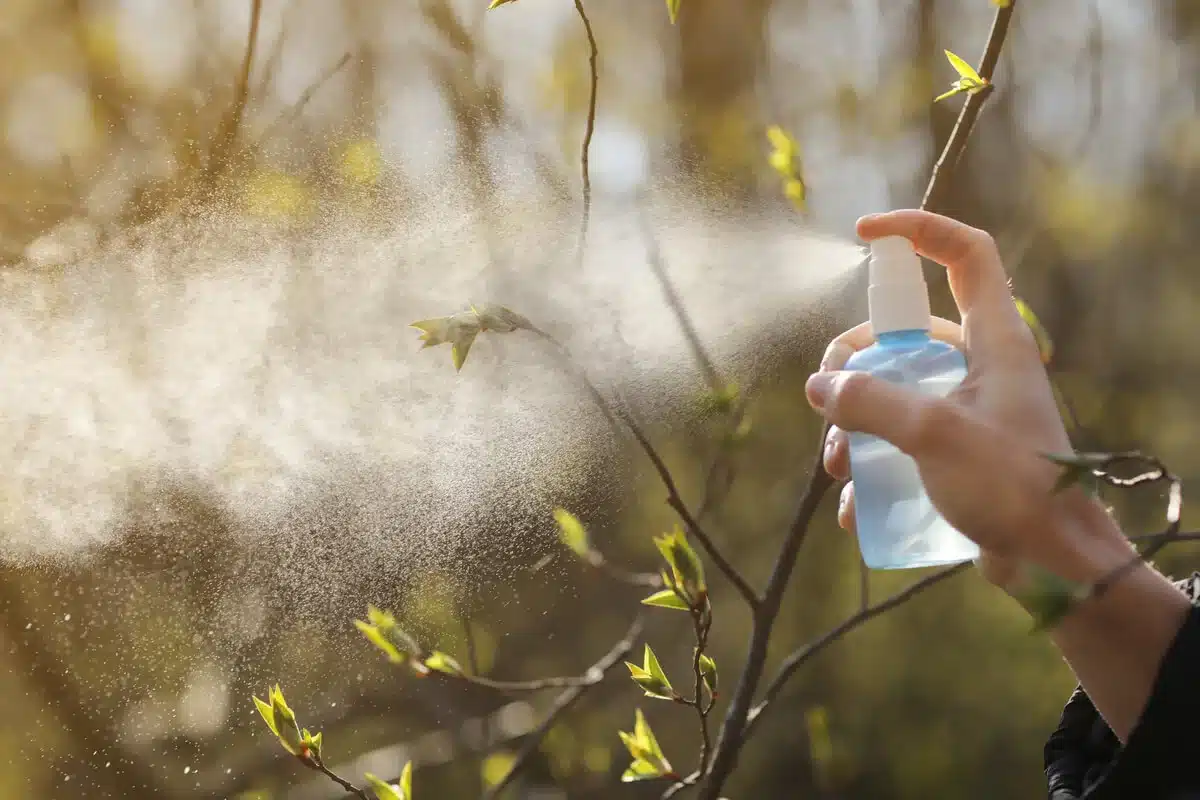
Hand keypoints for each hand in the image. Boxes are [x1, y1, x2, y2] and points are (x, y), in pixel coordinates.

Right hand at [806, 209, 1127, 588]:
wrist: (1054, 562)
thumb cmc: (1012, 485)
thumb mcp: (934, 434)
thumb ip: (871, 402)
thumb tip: (819, 386)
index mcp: (994, 340)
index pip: (965, 254)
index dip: (919, 230)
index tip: (865, 234)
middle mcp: (979, 366)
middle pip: (902, 333)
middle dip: (854, 364)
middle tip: (826, 399)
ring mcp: (964, 411)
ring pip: (891, 393)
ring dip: (852, 426)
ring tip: (838, 466)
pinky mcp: (953, 454)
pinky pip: (898, 443)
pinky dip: (870, 469)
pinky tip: (855, 507)